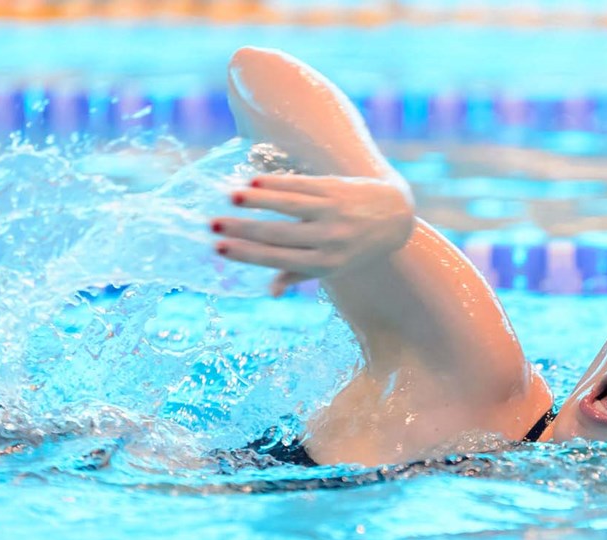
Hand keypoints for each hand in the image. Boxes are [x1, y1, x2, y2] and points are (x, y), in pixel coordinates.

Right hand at [210, 174, 415, 296]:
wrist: (395, 217)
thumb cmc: (356, 246)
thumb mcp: (334, 267)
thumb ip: (300, 274)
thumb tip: (270, 291)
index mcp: (326, 264)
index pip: (278, 259)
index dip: (247, 254)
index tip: (219, 248)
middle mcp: (330, 240)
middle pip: (278, 234)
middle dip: (243, 229)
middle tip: (212, 223)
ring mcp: (335, 213)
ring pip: (288, 206)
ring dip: (257, 201)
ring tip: (230, 197)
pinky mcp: (337, 189)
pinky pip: (301, 185)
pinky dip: (276, 183)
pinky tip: (254, 181)